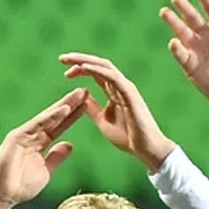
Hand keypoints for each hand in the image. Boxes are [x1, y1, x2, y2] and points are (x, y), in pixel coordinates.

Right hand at [0, 88, 88, 208]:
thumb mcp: (47, 171)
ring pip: (47, 118)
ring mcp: (23, 135)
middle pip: (54, 118)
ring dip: (63, 106)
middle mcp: (31, 136)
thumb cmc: (22, 186)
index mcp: (39, 143)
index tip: (87, 105)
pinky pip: (36, 125)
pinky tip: (63, 109)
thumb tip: (70, 144)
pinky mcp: (16, 137)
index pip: (59, 126)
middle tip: (85, 92)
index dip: (73, 116)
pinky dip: (49, 117)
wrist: (3, 195)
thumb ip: (56, 157)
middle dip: (69, 105)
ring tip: (78, 95)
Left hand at [59, 53, 176, 171]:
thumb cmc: (128, 137)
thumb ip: (92, 108)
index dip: (80, 69)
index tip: (66, 74)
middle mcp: (120, 86)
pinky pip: (112, 77)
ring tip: (69, 59)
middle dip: (80, 59)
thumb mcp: (102, 120)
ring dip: (86, 60)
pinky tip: (83, 67)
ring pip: (105, 66)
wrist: (146, 149)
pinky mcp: (130, 93)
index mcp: (114, 92)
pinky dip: (97, 70)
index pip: (96, 73)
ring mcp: (126, 88)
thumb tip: (79, 98)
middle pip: (99, 65)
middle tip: (62, 58)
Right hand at [161, 0, 208, 120]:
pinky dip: (176, 48)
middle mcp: (206, 35)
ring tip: (165, 12)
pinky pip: (180, 54)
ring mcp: (197, 49)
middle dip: (184, 7)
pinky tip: (174, 42)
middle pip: (192, 17)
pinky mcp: (190, 64)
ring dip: (173, 22)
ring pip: (181, 32)